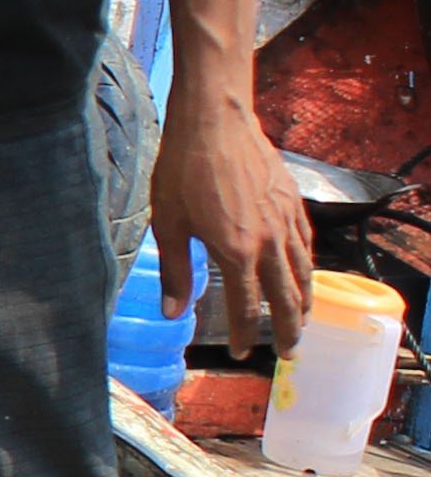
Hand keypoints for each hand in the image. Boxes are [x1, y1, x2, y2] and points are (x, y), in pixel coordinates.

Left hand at [152, 85, 313, 358]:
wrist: (214, 122)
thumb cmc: (183, 171)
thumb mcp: (169, 224)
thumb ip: (176, 272)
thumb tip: (173, 315)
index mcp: (237, 252)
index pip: (246, 307)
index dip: (245, 335)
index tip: (242, 354)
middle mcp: (270, 241)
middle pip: (285, 297)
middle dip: (287, 330)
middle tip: (290, 354)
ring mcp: (287, 220)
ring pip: (303, 273)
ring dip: (303, 303)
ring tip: (300, 323)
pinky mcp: (293, 202)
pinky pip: (306, 244)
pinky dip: (307, 267)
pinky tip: (302, 273)